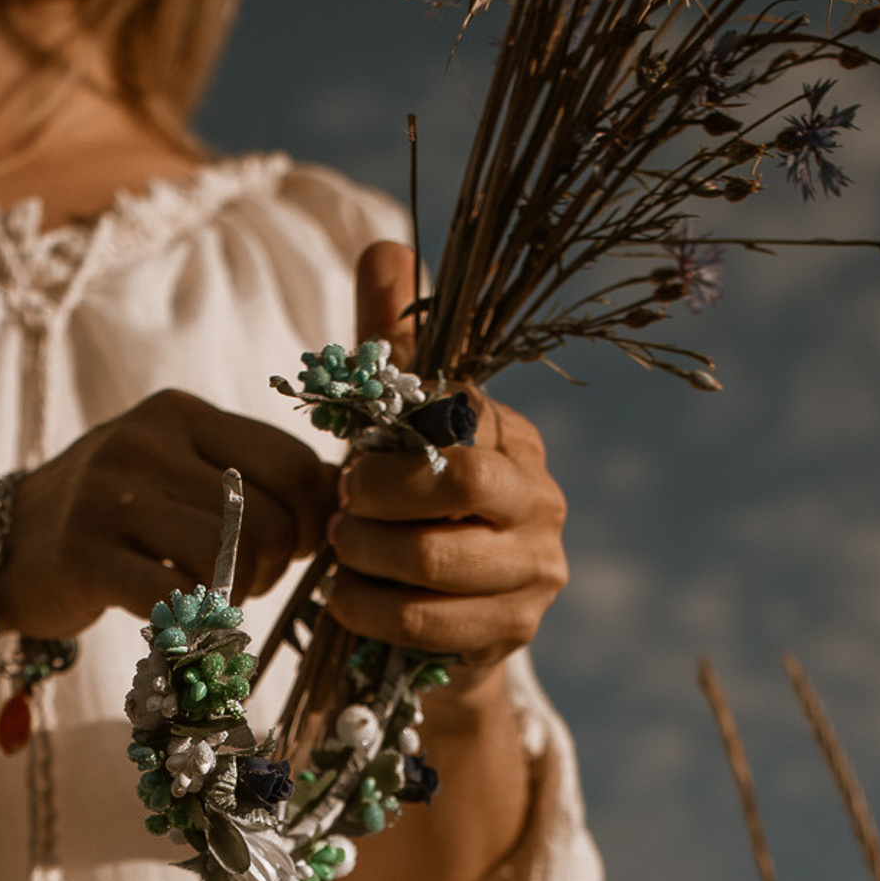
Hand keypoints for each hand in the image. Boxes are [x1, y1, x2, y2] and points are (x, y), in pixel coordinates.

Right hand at [0, 389, 333, 638]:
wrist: (4, 549)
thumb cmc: (113, 519)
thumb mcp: (177, 472)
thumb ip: (249, 477)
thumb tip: (341, 503)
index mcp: (181, 414)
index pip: (291, 462)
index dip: (312, 519)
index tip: (293, 548)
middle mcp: (146, 442)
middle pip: (267, 519)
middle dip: (273, 567)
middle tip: (244, 582)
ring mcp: (109, 497)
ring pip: (230, 559)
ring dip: (237, 596)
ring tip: (210, 597)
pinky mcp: (83, 556)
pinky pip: (174, 599)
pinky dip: (193, 624)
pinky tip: (179, 622)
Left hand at [325, 244, 568, 699]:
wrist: (433, 623)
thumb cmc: (406, 510)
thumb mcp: (392, 424)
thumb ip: (386, 343)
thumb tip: (385, 247)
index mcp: (514, 439)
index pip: (459, 417)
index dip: (390, 443)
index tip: (350, 463)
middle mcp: (541, 502)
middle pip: (457, 485)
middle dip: (379, 501)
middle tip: (339, 515)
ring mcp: (536, 573)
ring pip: (435, 561)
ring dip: (365, 560)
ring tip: (338, 559)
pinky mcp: (514, 633)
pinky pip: (429, 623)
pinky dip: (371, 613)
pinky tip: (347, 603)